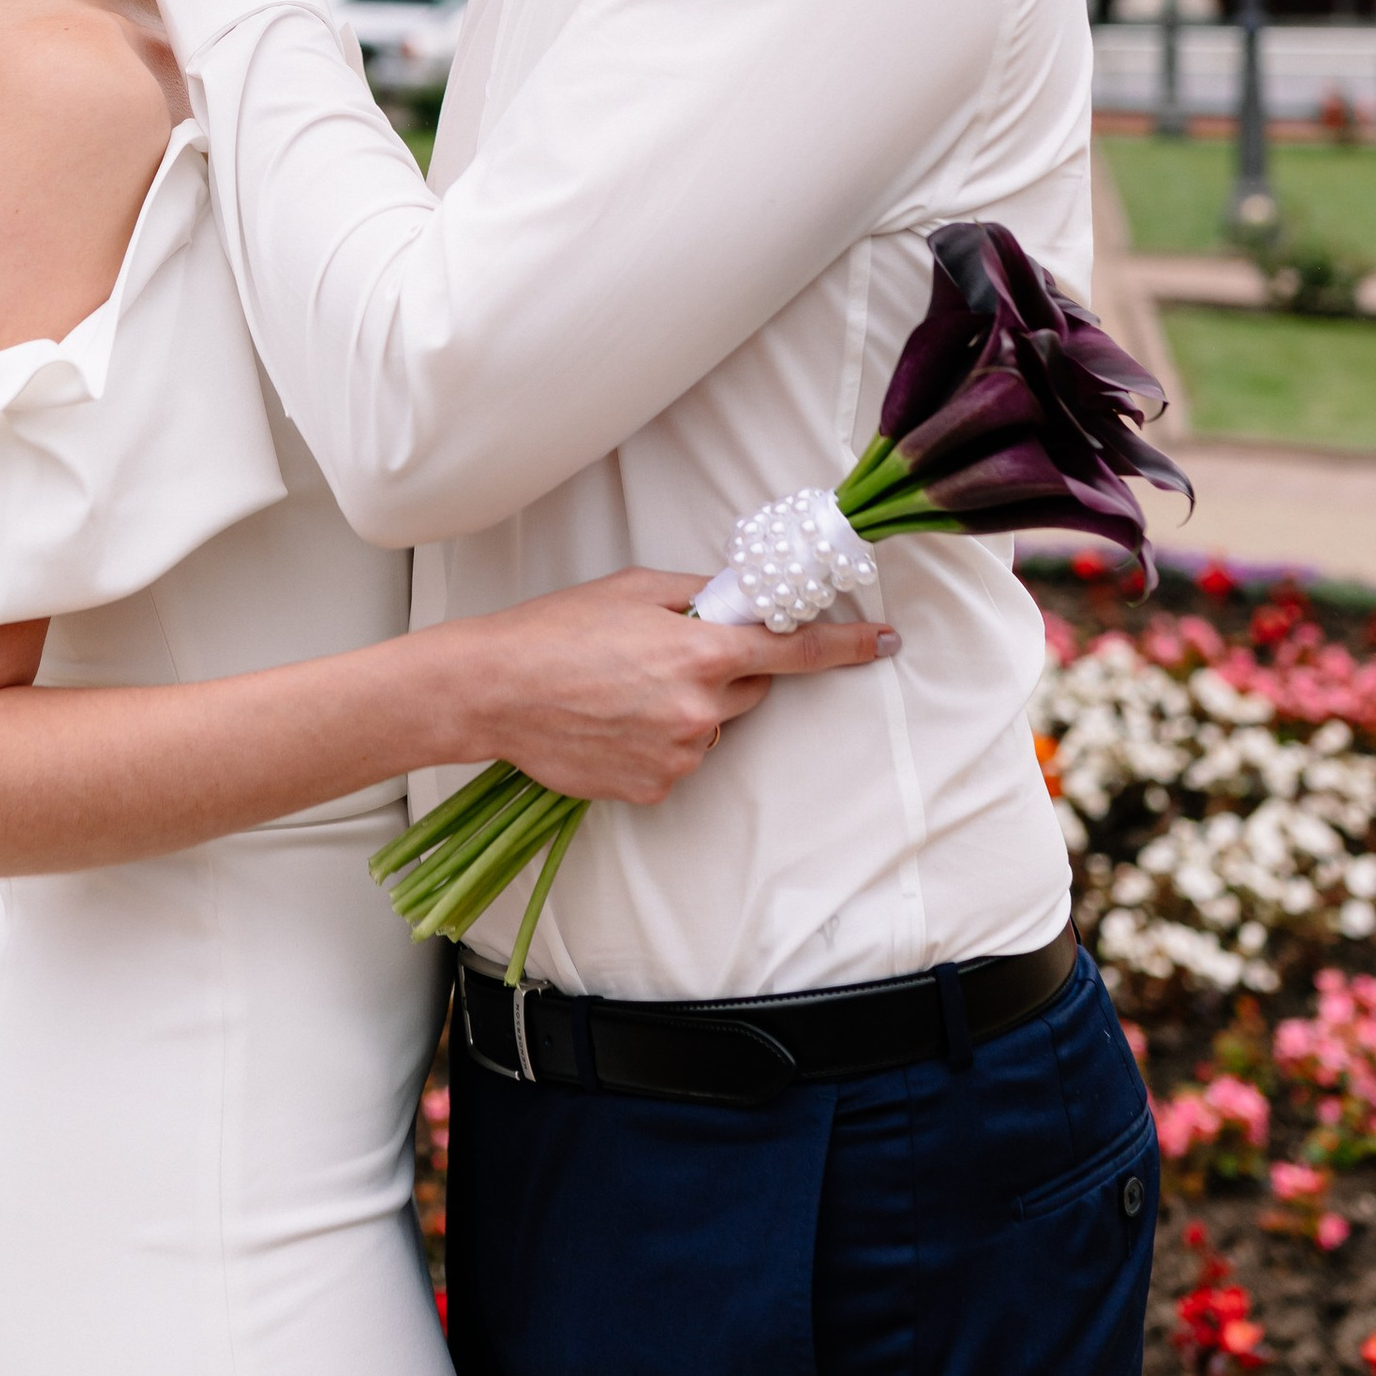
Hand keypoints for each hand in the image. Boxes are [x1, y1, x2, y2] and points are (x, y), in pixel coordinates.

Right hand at [458, 568, 898, 807]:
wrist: (495, 690)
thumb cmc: (556, 631)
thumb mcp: (634, 589)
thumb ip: (698, 596)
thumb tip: (737, 602)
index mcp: (703, 652)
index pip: (796, 652)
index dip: (844, 645)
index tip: (880, 642)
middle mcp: (700, 709)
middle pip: (750, 690)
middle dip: (724, 671)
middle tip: (666, 653)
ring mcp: (678, 755)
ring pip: (711, 727)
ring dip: (687, 709)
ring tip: (622, 690)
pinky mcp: (653, 787)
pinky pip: (678, 759)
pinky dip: (658, 741)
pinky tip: (613, 722)